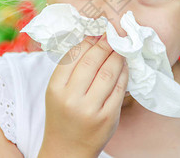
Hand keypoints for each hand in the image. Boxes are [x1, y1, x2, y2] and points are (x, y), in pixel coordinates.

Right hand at [38, 33, 128, 157]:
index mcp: (55, 89)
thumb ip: (69, 69)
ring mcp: (91, 109)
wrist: (67, 150)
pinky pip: (119, 88)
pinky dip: (124, 73)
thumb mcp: (56, 92)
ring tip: (120, 47)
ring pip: (109, 73)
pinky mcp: (108, 117)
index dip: (87, 41)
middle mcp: (72, 99)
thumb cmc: (62, 116)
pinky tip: (124, 65)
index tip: (97, 32)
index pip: (73, 56)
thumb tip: (90, 40)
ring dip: (117, 56)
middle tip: (112, 34)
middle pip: (92, 62)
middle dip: (105, 44)